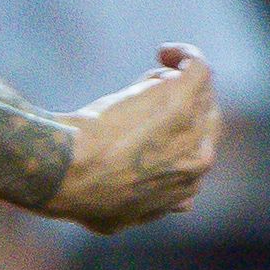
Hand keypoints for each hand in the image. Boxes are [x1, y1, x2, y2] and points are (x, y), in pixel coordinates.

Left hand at [49, 48, 220, 233]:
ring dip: (170, 83)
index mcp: (188, 185)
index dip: (176, 132)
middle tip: (142, 100)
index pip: (198, 149)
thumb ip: (153, 207)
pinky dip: (186, 55)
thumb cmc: (81, 193)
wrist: (65, 170)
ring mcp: (194, 126)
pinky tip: (166, 51)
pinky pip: (198, 67)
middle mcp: (200, 158)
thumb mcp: (119, 217)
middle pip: (203, 117)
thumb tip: (183, 205)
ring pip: (198, 91)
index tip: (150, 125)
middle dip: (176, 105)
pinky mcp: (182, 97)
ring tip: (137, 88)